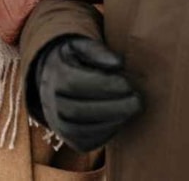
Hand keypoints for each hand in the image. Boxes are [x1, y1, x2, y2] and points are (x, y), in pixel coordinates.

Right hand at [32, 35, 141, 151]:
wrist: (56, 83)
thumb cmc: (76, 61)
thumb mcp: (81, 47)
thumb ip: (98, 51)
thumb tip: (118, 63)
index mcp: (54, 77)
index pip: (75, 84)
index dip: (103, 86)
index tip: (127, 83)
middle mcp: (51, 104)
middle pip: (80, 110)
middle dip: (112, 107)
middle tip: (137, 100)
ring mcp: (60, 125)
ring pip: (84, 129)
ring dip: (113, 120)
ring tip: (132, 108)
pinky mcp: (73, 141)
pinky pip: (89, 142)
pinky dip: (108, 132)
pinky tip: (122, 118)